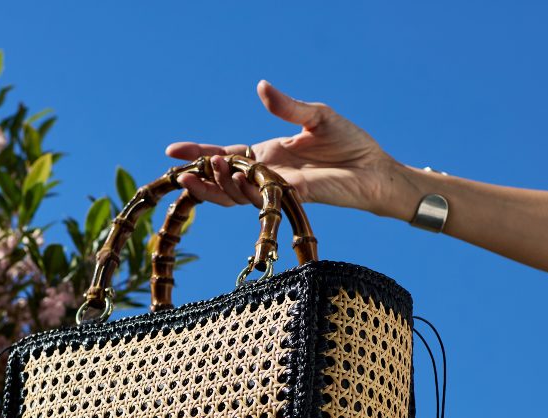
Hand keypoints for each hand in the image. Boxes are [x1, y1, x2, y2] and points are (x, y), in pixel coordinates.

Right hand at [165, 80, 403, 214]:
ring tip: (210, 169)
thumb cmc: (349, 143)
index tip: (172, 151)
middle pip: (223, 180)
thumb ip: (287, 107)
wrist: (375, 168)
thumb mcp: (316, 117)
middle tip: (182, 170)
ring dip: (218, 185)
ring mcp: (277, 190)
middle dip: (201, 176)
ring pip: (235, 195)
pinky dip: (244, 190)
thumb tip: (261, 87)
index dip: (200, 154)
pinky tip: (234, 177)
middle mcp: (267, 175)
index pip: (227, 155)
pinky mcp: (292, 199)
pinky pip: (261, 199)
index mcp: (268, 155)